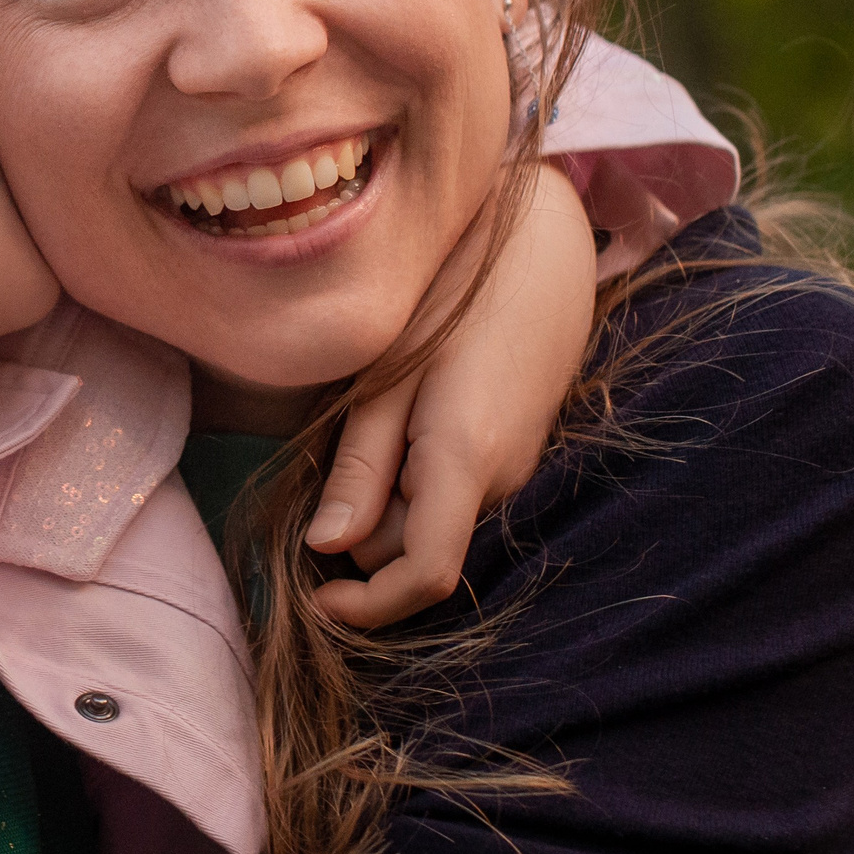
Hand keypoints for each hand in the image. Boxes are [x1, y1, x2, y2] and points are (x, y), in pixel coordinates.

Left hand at [303, 162, 596, 626]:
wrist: (541, 247)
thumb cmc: (452, 294)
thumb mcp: (386, 377)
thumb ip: (360, 468)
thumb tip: (325, 548)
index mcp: (465, 462)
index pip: (424, 577)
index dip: (368, 607)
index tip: (313, 597)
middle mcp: (501, 481)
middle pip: (415, 552)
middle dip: (363, 537)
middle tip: (322, 465)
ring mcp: (516, 468)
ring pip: (432, 523)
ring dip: (388, 505)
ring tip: (367, 424)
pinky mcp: (515, 450)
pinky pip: (452, 493)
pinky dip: (414, 482)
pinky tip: (400, 418)